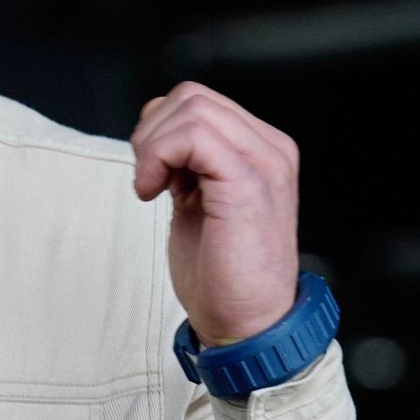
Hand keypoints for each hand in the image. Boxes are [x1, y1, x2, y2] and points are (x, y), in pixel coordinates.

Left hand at [129, 82, 301, 345]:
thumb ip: (188, 163)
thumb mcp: (200, 201)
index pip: (200, 101)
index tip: (153, 173)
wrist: (248, 324)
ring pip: (191, 107)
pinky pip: (193, 136)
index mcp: (261, 150)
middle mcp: (270, 149)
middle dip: (152, 132)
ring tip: (153, 186)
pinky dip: (159, 157)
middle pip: (192, 96)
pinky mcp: (248, 182)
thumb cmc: (223, 274)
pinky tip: (154, 192)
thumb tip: (158, 134)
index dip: (161, 129)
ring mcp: (264, 162)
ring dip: (153, 145)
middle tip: (148, 178)